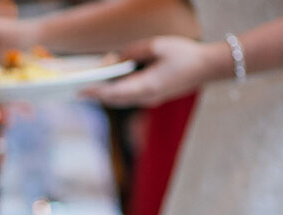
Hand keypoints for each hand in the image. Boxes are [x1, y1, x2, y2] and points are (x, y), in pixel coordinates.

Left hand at [84, 36, 230, 107]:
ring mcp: (149, 99)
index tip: (79, 91)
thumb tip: (115, 59)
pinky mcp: (151, 96)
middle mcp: (146, 97)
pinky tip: (105, 85)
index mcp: (147, 86)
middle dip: (95, 95)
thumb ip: (133, 51)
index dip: (95, 93)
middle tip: (75, 89)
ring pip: (120, 100)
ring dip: (104, 95)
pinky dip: (115, 92)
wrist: (208, 67)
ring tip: (85, 87)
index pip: (114, 93)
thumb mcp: (157, 46)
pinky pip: (128, 96)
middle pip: (114, 99)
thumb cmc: (185, 54)